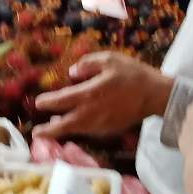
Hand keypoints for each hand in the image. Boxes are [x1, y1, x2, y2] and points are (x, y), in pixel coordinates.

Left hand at [32, 52, 171, 137]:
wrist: (156, 95)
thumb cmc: (133, 74)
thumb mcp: (110, 60)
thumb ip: (88, 64)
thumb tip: (71, 73)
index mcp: (89, 94)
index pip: (62, 100)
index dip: (47, 102)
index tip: (38, 102)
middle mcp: (92, 113)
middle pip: (65, 125)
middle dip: (49, 130)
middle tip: (36, 134)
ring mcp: (101, 124)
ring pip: (76, 130)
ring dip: (63, 128)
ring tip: (52, 126)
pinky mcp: (109, 129)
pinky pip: (89, 131)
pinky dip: (78, 128)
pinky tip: (75, 123)